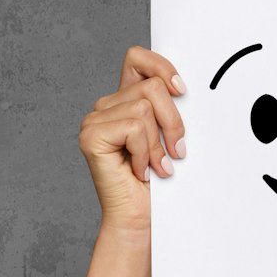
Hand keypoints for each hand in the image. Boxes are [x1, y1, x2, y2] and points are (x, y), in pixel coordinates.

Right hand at [77, 47, 185, 233]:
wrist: (141, 219)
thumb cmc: (159, 182)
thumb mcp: (171, 136)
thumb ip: (170, 108)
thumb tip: (185, 87)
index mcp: (124, 100)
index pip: (138, 57)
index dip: (161, 66)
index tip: (181, 91)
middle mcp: (106, 106)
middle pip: (151, 85)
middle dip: (173, 121)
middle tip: (176, 152)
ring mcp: (94, 120)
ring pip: (145, 107)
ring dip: (158, 144)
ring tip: (156, 166)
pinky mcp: (91, 136)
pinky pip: (134, 127)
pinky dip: (145, 152)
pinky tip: (140, 170)